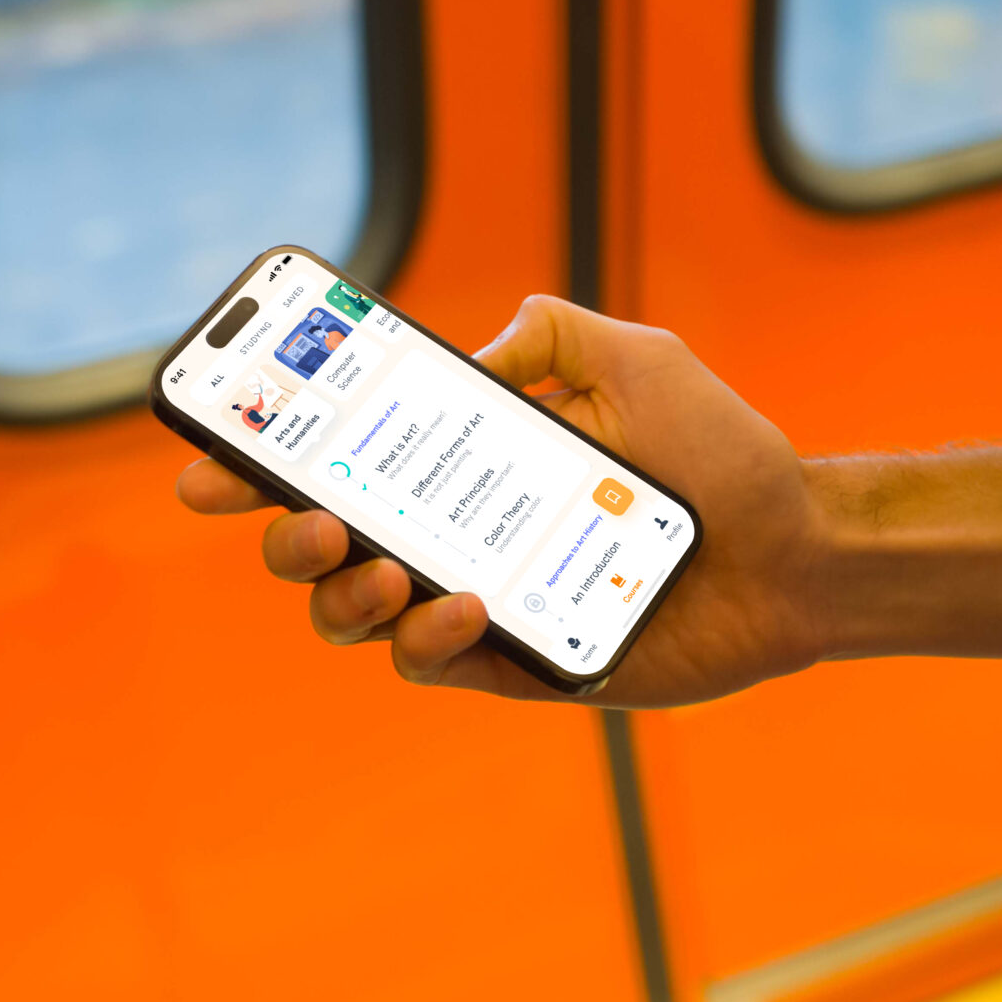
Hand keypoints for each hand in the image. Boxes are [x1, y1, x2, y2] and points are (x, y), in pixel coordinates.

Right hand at [175, 296, 828, 704]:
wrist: (797, 549)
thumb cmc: (721, 456)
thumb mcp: (635, 360)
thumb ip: (549, 335)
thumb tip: (469, 352)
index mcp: (465, 460)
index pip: (338, 457)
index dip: (257, 458)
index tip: (204, 452)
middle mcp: (455, 533)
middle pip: (315, 546)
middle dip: (280, 532)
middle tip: (301, 514)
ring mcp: (476, 603)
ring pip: (353, 615)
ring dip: (340, 591)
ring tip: (377, 563)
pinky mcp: (515, 667)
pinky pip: (431, 664)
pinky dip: (427, 637)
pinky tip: (469, 603)